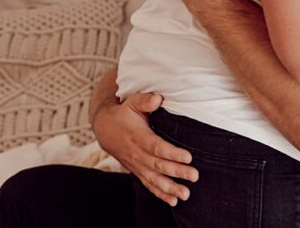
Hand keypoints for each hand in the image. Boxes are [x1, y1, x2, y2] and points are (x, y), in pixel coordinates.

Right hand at [92, 91, 197, 205]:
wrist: (105, 129)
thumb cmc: (124, 113)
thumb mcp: (132, 102)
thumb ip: (145, 100)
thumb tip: (158, 98)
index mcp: (138, 137)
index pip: (156, 147)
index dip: (172, 153)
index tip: (188, 157)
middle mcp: (136, 154)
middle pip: (158, 165)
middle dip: (176, 172)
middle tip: (194, 176)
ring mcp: (136, 165)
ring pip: (153, 179)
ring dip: (170, 188)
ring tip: (186, 194)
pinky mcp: (137, 171)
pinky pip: (148, 185)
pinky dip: (160, 194)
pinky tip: (174, 201)